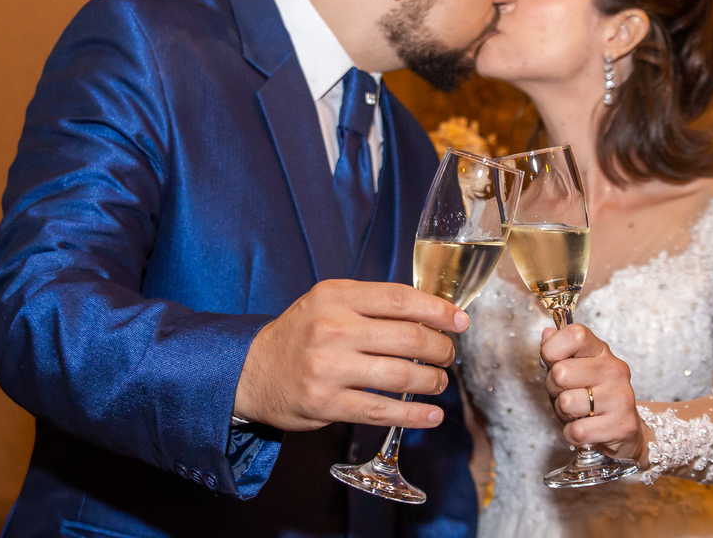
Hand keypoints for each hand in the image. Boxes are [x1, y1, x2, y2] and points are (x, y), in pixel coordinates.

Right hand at [233, 279, 468, 430]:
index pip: (400, 299)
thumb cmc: (301, 334)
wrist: (252, 371)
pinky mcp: (326, 404)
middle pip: (408, 337)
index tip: (460, 321)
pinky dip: (413, 415)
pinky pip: (381, 410)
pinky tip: (431, 416)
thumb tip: (430, 315)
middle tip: (448, 355)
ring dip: (432, 381)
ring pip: (400, 375)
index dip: (437, 310)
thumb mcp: (328, 303)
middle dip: (440, 349)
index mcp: (336, 296)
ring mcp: (328, 367)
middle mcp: (332, 328)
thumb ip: (371, 304)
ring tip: (439, 382)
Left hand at [540, 324, 646, 460]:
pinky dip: (571, 433)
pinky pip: (577, 430)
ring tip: (577, 411)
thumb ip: (557, 353)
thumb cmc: (591, 395)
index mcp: (601, 350)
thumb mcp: (573, 369)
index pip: (574, 334)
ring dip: (563, 413)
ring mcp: (620, 396)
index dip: (552, 350)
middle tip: (566, 393)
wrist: (624, 429)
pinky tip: (584, 427)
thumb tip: (546, 333)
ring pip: (566, 403)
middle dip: (553, 388)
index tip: (554, 363)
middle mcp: (614, 369)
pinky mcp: (622, 425)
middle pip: (560, 372)